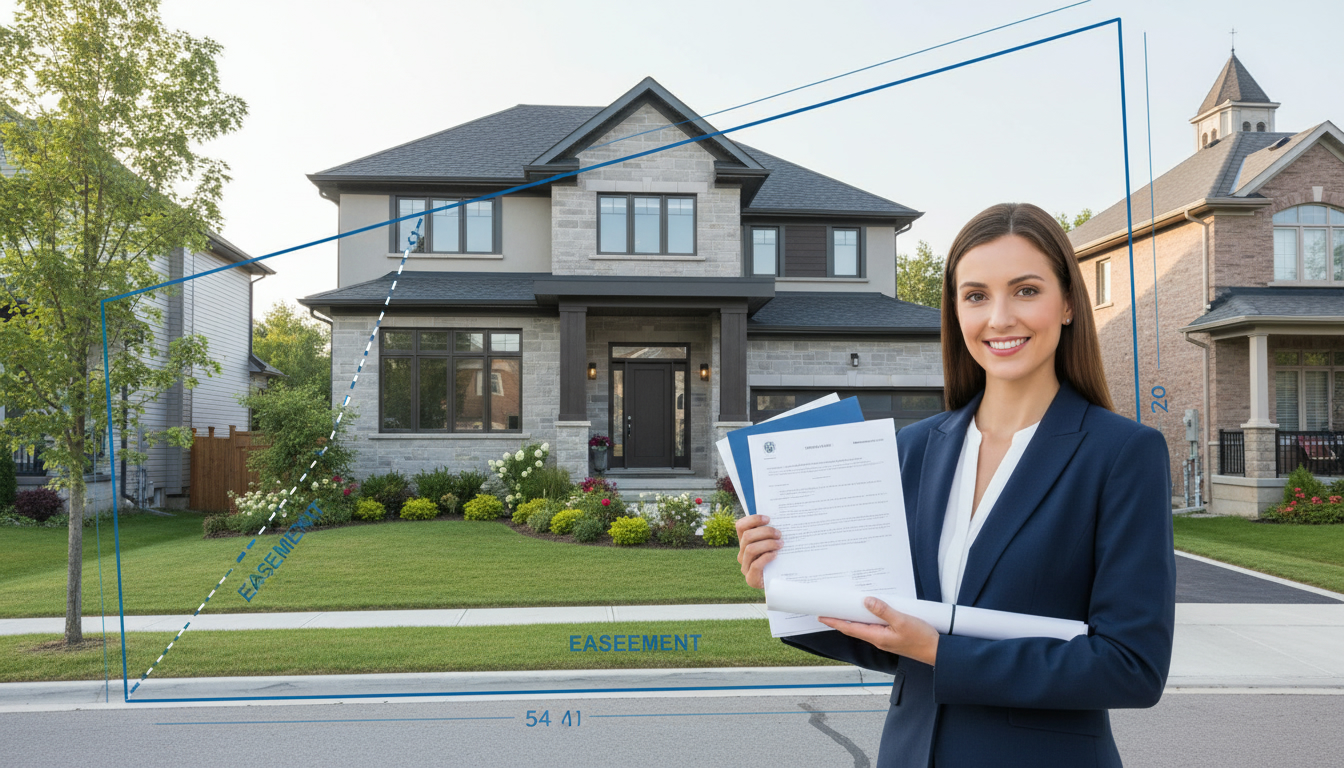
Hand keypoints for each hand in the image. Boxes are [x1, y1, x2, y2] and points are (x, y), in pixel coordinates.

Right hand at [735, 514, 780, 589]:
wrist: (779, 583)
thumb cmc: (777, 560)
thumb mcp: (773, 545)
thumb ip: (771, 534)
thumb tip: (780, 519)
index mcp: (745, 543)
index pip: (740, 526)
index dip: (753, 519)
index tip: (768, 518)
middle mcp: (742, 554)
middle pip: (747, 536)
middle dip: (765, 532)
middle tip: (779, 534)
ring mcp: (745, 566)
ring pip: (750, 549)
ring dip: (767, 544)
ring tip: (780, 544)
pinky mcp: (751, 578)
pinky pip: (755, 564)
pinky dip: (766, 557)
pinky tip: (776, 555)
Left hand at [818, 597, 939, 666]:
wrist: (938, 651)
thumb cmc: (922, 639)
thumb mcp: (902, 621)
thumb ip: (884, 611)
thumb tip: (866, 601)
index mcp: (877, 637)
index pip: (850, 629)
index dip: (834, 622)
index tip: (821, 616)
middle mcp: (878, 639)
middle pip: (854, 628)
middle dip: (841, 619)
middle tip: (829, 610)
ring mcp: (885, 638)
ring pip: (865, 626)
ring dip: (854, 618)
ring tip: (845, 608)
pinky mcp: (893, 636)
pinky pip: (876, 626)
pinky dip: (869, 618)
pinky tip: (870, 611)